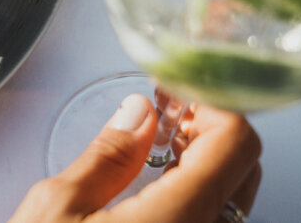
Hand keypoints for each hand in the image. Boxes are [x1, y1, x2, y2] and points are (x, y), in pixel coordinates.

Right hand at [10, 94, 261, 221]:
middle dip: (207, 129)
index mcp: (179, 221)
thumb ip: (107, 154)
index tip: (172, 91)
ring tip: (155, 146)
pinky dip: (197, 194)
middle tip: (162, 113)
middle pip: (244, 167)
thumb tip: (138, 113)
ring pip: (234, 198)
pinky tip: (155, 185)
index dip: (208, 102)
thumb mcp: (57, 207)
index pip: (236, 140)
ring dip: (205, 161)